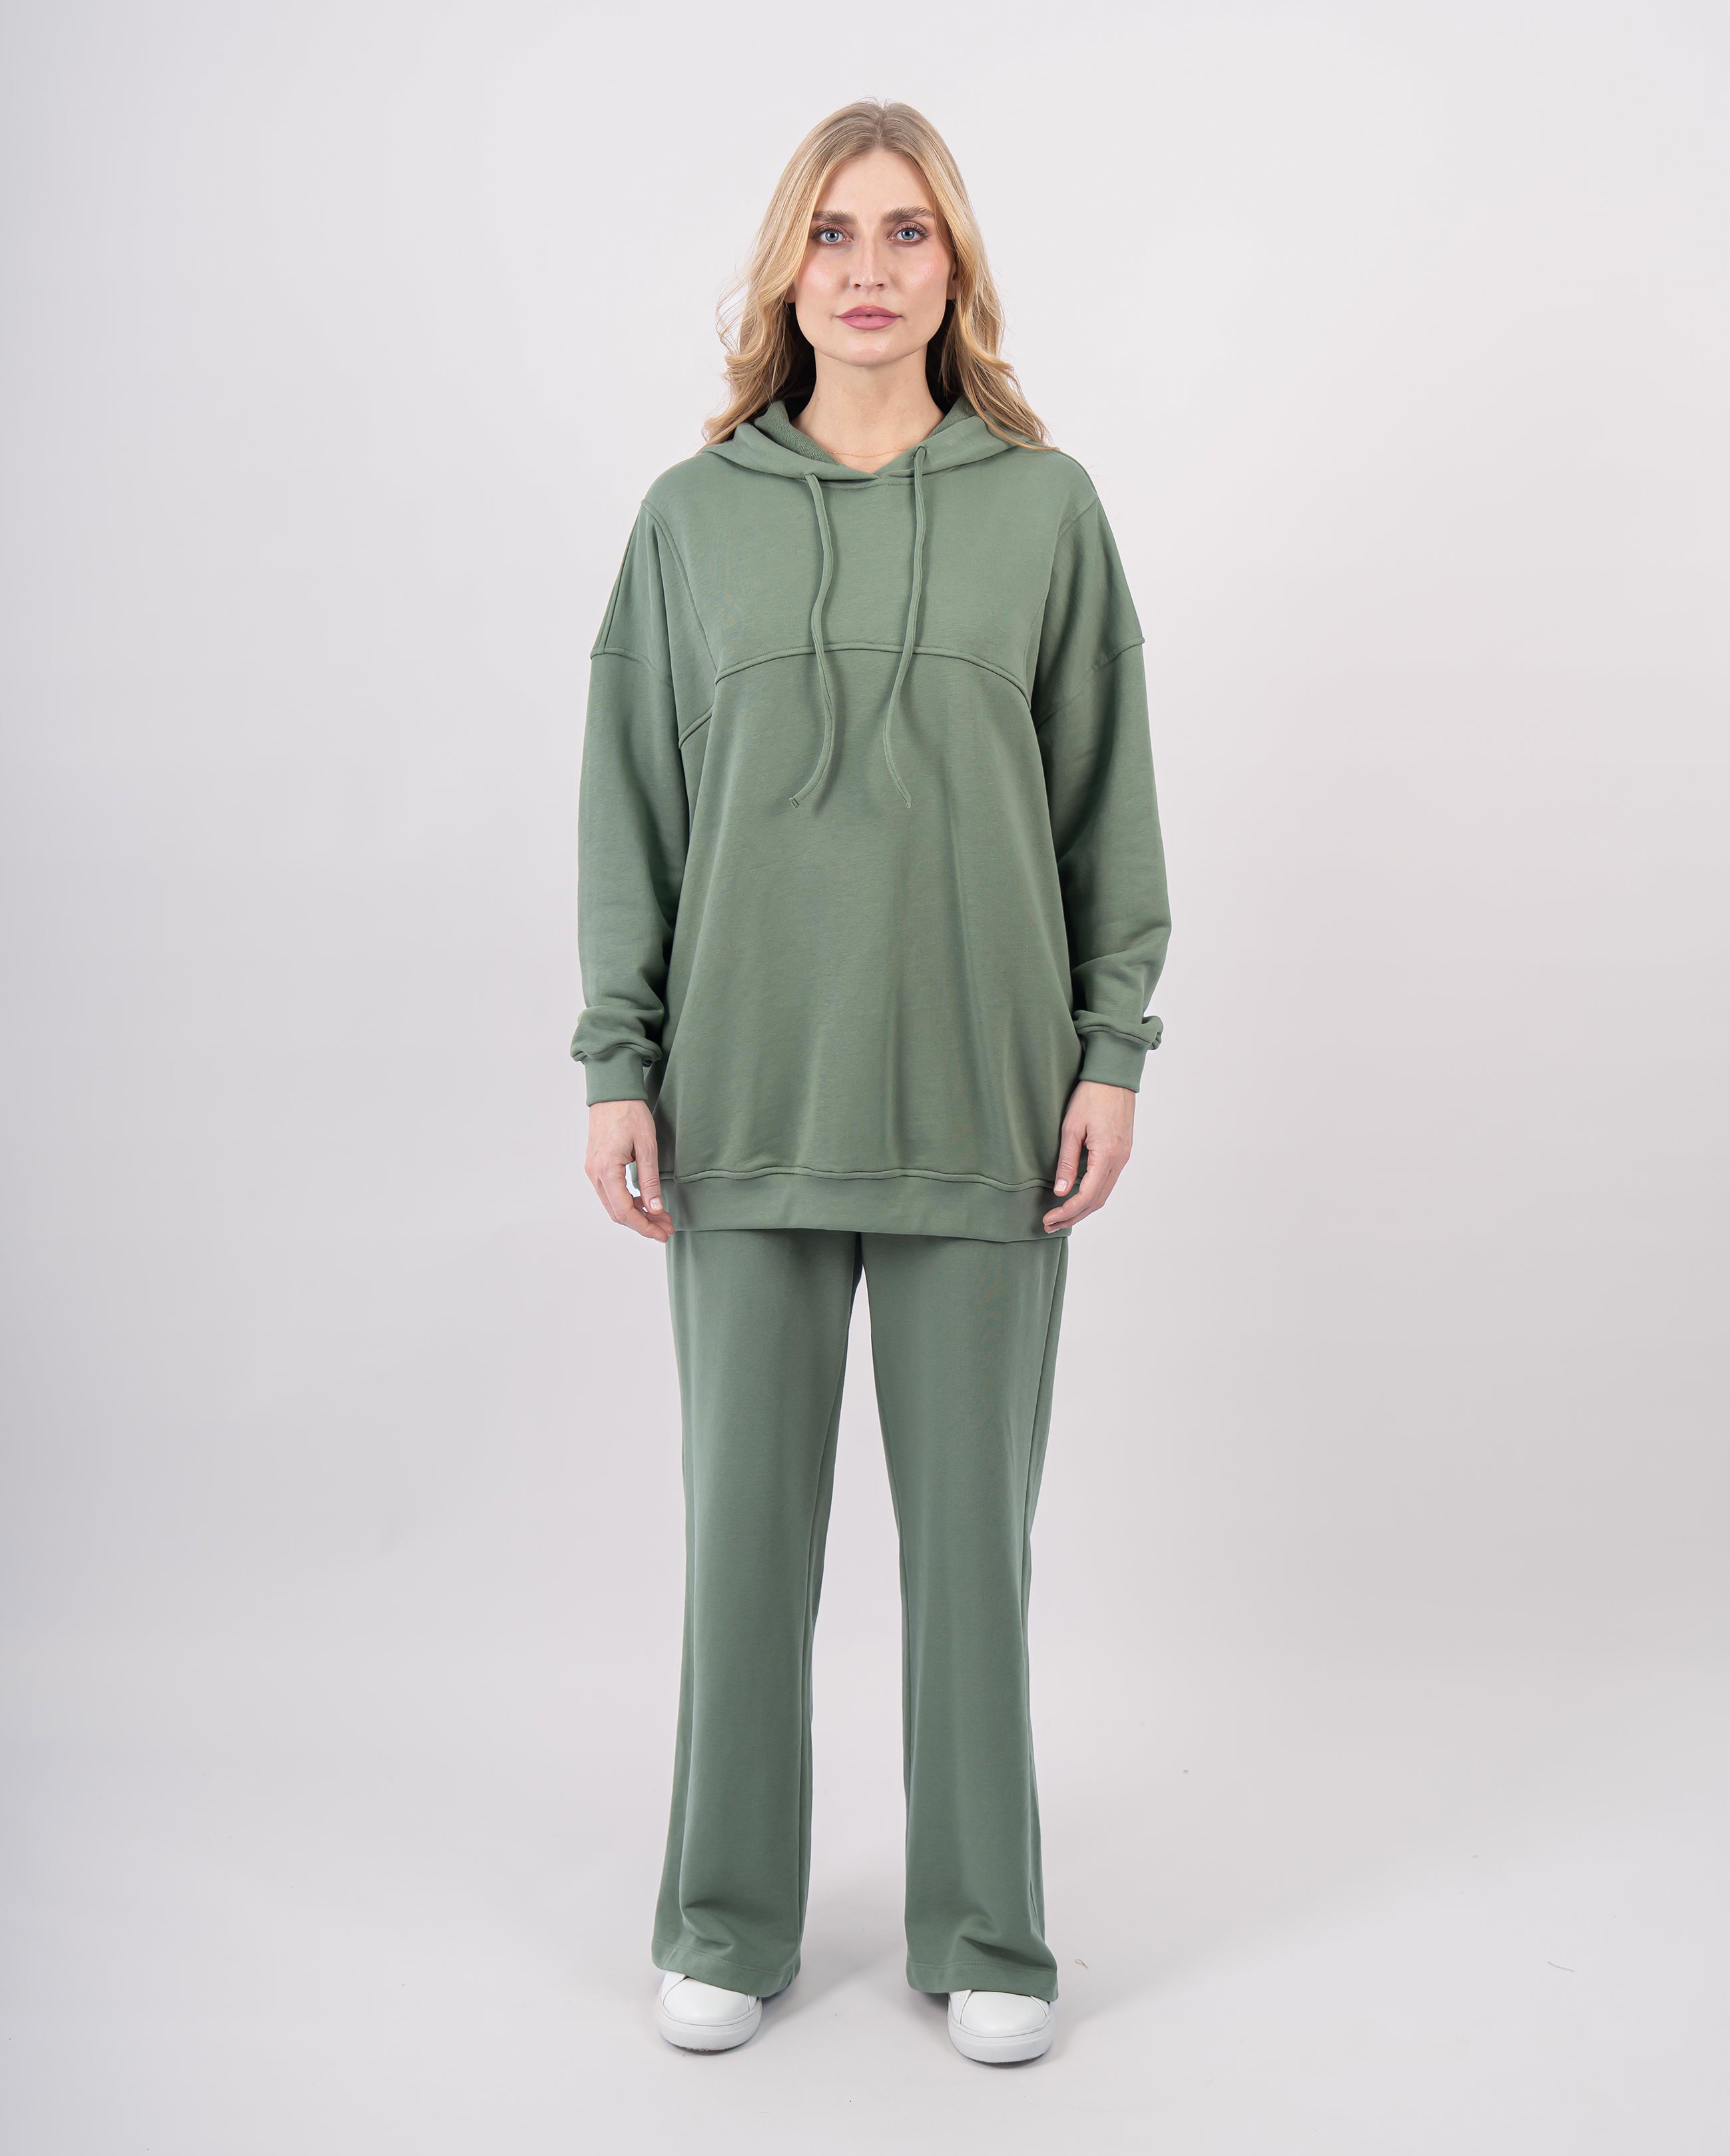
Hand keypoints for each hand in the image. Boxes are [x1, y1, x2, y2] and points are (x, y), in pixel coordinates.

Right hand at [586, 1099, 673, 1241]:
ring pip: (613, 1205)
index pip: (624, 1211)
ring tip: (660, 1215)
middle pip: (617, 1213)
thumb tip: (655, 1209)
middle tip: (667, 1227)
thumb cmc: (630, 1114)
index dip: (644, 1227)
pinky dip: (627, 1201)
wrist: (612, 1093)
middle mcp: (595, 1174)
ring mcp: (592, 1170)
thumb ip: (650, 1180)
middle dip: (643, 1224)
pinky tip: (646, 1201)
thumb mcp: (647, 1147)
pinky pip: (610, 1192)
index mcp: (606, 1170)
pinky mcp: (596, 1166)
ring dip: (636, 1213)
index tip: (663, 1233)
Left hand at [1042, 1079, 1135, 1233]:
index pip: (1087, 1195)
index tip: (1049, 1218)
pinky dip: (1092, 1195)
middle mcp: (1120, 1161)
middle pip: (1097, 1201)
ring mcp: (1124, 1157)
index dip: (1067, 1211)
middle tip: (1050, 1225)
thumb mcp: (1072, 1128)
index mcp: (1107, 1155)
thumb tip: (1062, 1192)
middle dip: (1073, 1216)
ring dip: (1082, 1208)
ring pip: (1104, 1193)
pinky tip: (1076, 1196)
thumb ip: (1067, 1161)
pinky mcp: (1122, 1152)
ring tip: (1060, 1216)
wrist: (1114, 1076)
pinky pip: (1107, 1181)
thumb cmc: (1091, 1096)